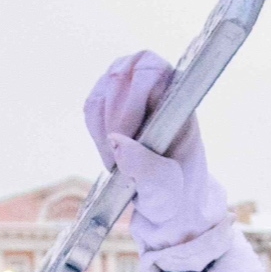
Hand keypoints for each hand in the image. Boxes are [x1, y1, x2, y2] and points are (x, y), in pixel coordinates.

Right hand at [82, 51, 234, 271]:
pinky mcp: (111, 102)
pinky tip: (110, 155)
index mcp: (179, 94)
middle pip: (120, 74)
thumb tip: (118, 142)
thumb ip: (146, 169)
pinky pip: (91, 106)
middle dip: (114, 119)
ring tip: (117, 162)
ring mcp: (130, 88)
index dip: (131, 99)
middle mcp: (156, 82)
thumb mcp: (166, 190)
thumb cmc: (175, 193)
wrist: (169, 202)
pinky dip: (95, 133)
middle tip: (118, 159)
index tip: (127, 138)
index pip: (150, 69)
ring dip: (102, 130)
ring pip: (101, 91)